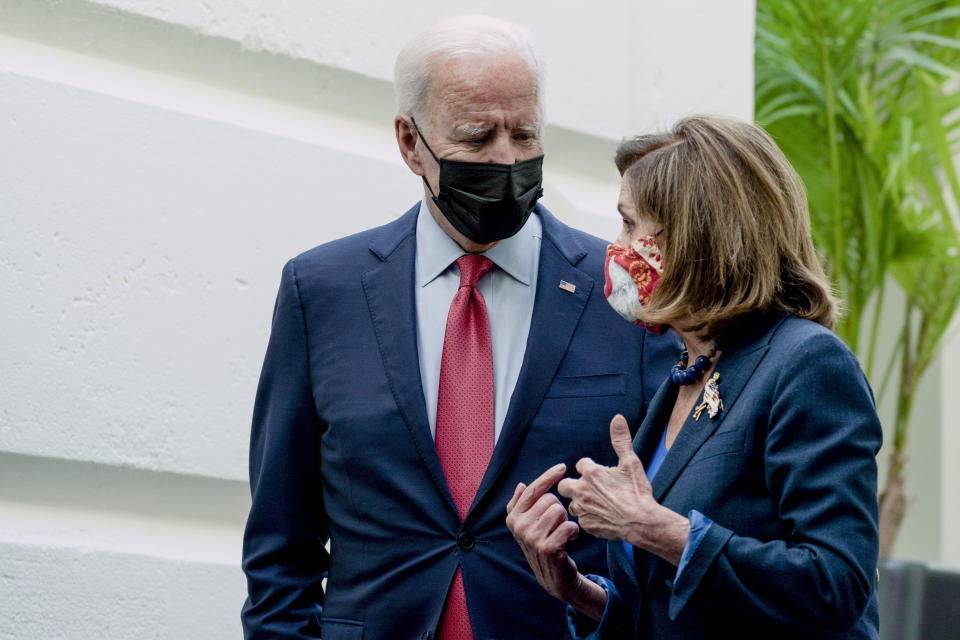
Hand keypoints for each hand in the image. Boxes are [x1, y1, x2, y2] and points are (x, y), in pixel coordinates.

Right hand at [505, 463, 581, 601]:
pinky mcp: (548, 548)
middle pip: (550, 499)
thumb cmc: (543, 545)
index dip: (548, 476)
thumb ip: (521, 504)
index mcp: (512, 517)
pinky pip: (568, 526)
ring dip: (566, 521)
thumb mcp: (528, 525)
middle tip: (556, 525)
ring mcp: (532, 538)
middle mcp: (519, 527)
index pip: (531, 489)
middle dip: (558, 509)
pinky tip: (569, 540)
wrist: (553, 577)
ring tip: (561, 532)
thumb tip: (519, 484)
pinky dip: (573, 531)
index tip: (562, 467)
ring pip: (559, 511)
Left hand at [558, 415, 688, 564]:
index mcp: (591, 473)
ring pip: (572, 504)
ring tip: (597, 504)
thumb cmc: (637, 492)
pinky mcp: (586, 525)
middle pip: (565, 485)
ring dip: (581, 502)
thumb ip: (621, 440)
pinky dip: (589, 518)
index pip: (581, 465)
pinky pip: (581, 520)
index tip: (600, 474)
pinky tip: (601, 517)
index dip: (590, 468)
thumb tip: (617, 418)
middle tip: (589, 488)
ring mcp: (582, 509)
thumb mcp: (631, 463)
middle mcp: (581, 490)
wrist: (643, 522)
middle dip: (573, 484)